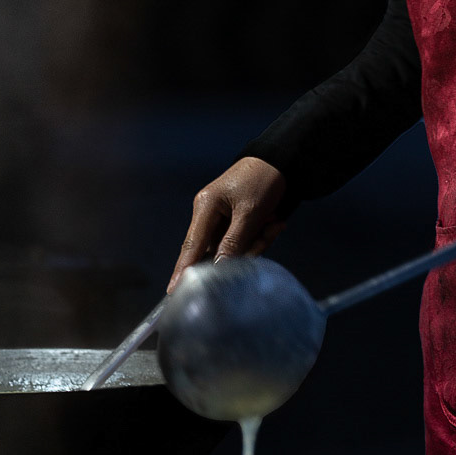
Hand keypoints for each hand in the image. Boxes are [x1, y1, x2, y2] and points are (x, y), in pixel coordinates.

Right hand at [168, 156, 287, 290]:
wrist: (281, 163)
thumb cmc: (263, 180)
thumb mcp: (250, 211)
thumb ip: (234, 242)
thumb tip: (218, 269)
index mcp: (205, 206)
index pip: (191, 245)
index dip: (183, 269)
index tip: (173, 291)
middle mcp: (208, 215)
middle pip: (216, 251)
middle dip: (243, 250)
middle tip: (267, 233)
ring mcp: (221, 220)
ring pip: (233, 250)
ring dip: (257, 242)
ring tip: (274, 222)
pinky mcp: (234, 224)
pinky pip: (243, 243)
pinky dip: (261, 237)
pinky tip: (274, 222)